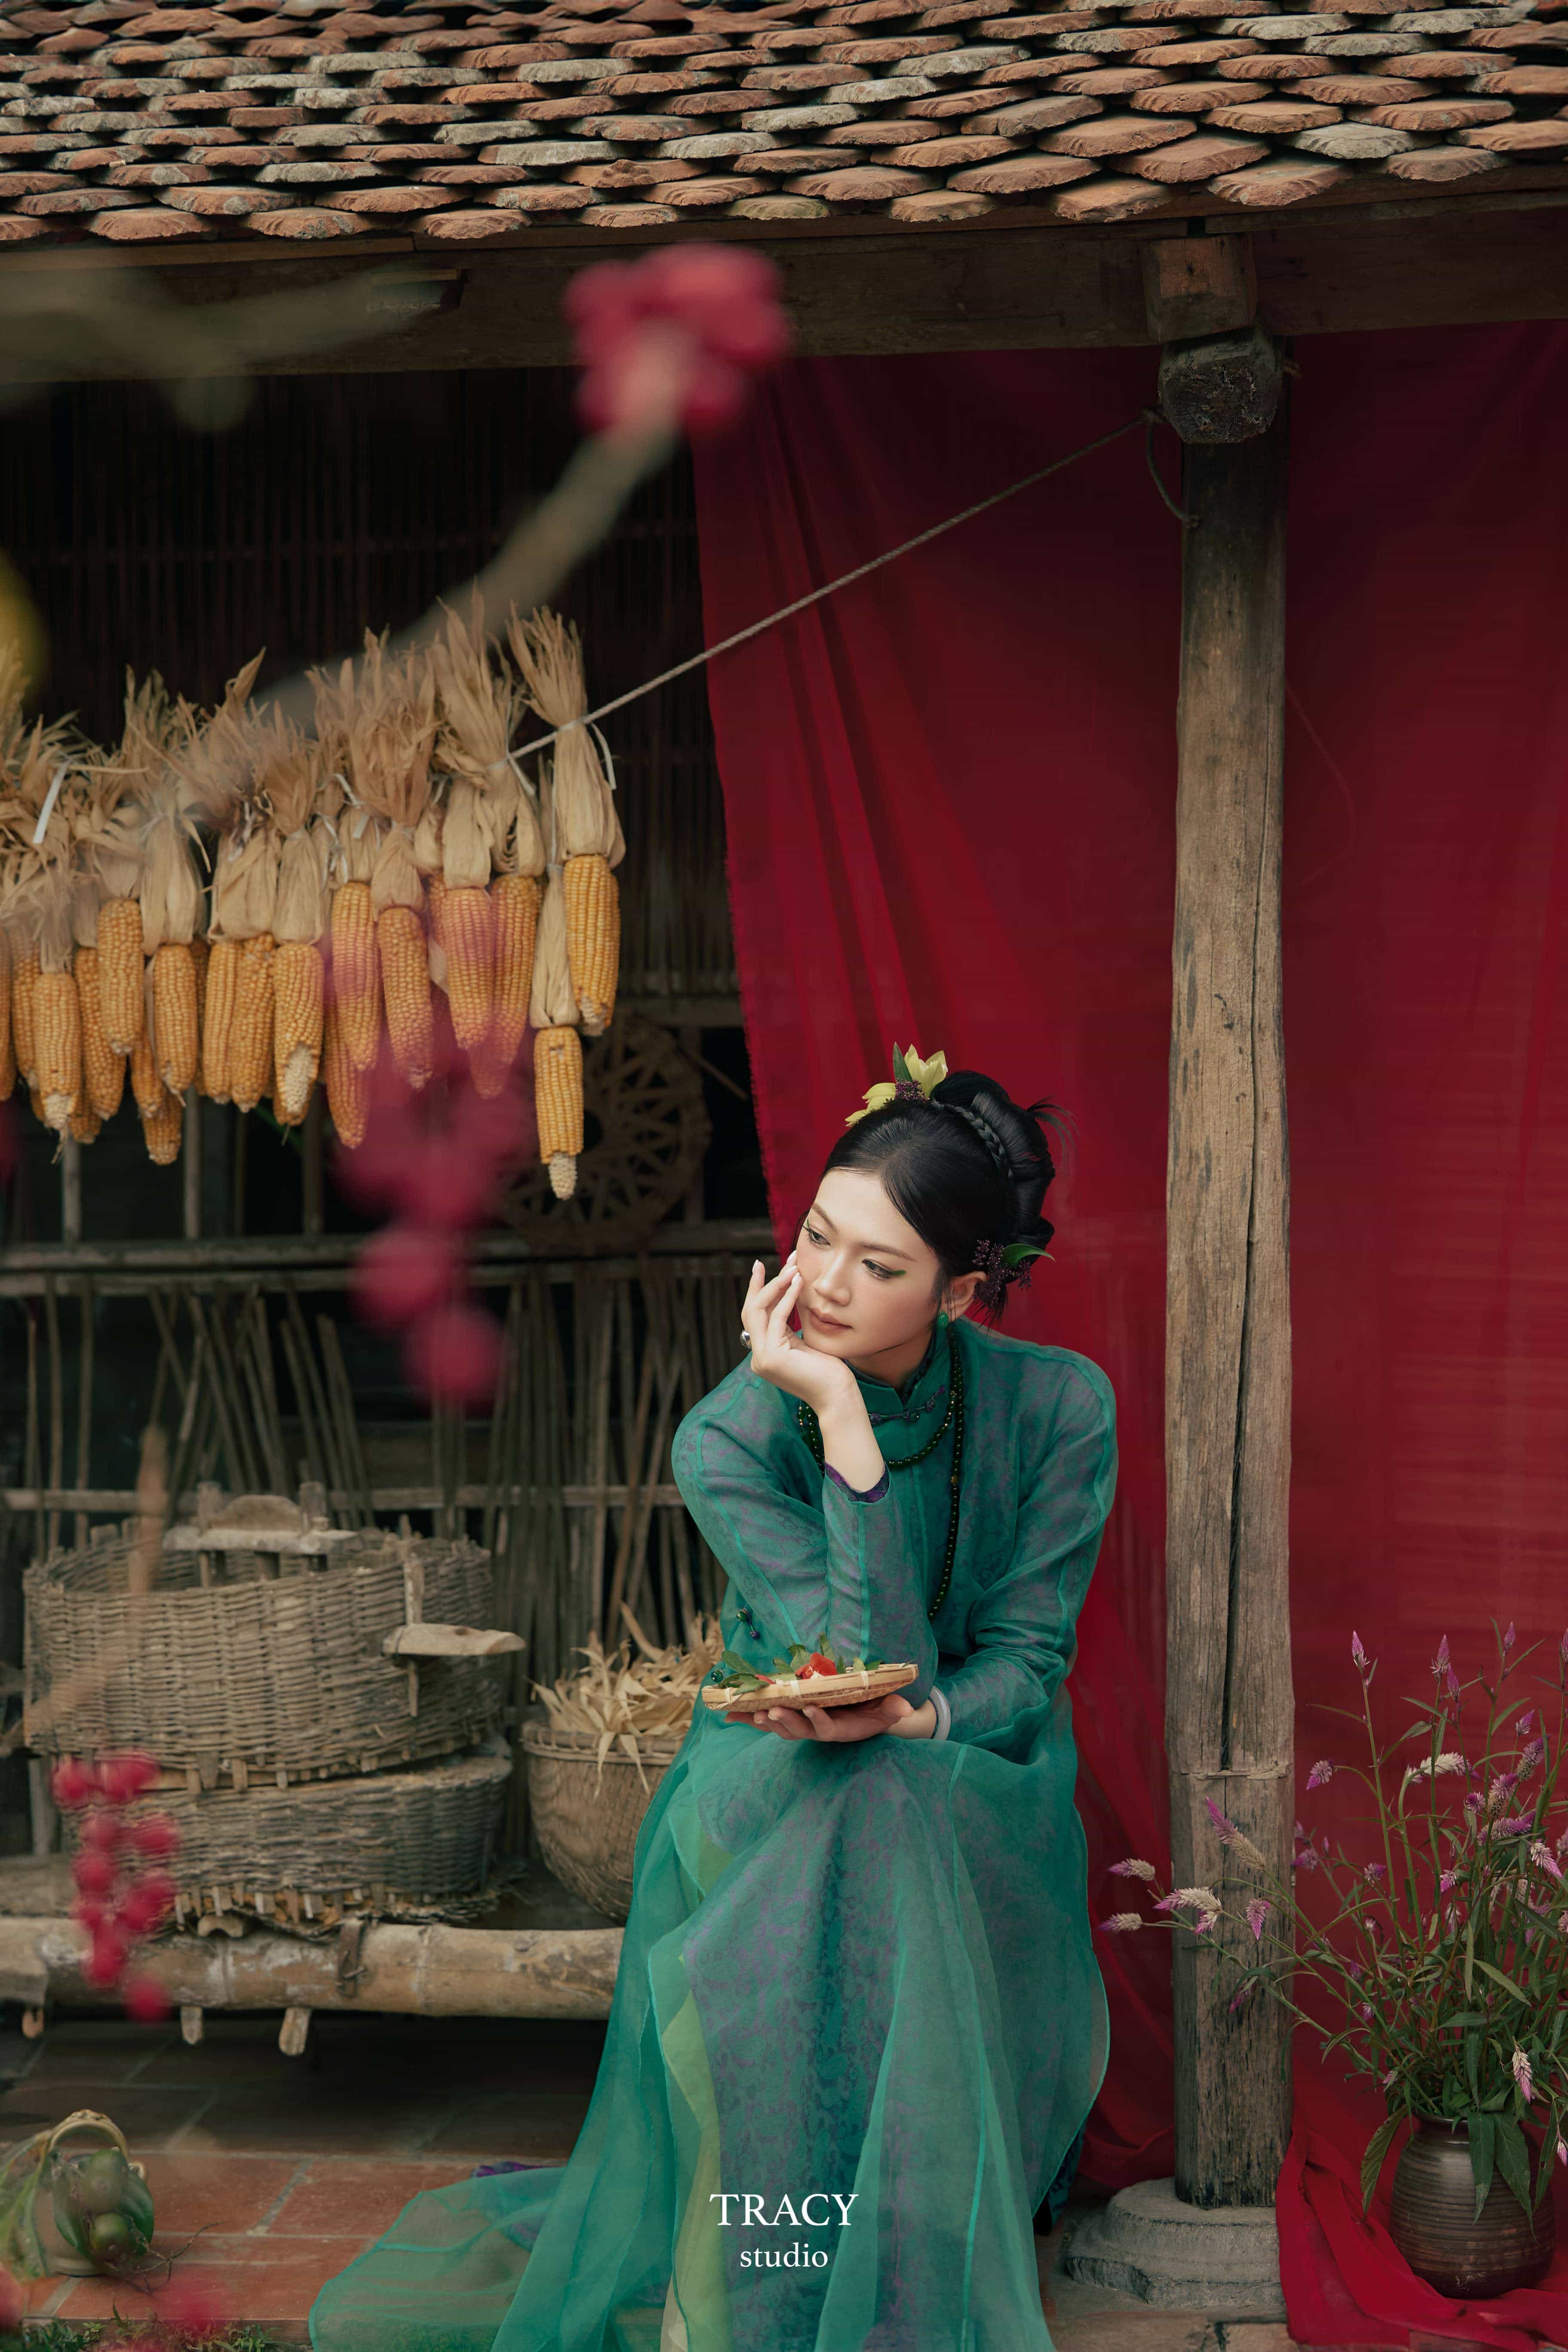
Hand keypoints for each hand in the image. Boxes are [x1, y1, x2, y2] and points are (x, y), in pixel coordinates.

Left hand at [725, 1693, 934, 1742]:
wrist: (861, 1718)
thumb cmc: (873, 1712)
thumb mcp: (886, 1711)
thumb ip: (893, 1710)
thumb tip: (906, 1709)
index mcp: (839, 1729)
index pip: (827, 1728)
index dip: (819, 1720)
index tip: (812, 1710)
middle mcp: (817, 1731)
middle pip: (798, 1730)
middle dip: (785, 1721)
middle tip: (771, 1711)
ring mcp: (801, 1727)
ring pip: (781, 1728)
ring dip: (766, 1722)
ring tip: (754, 1713)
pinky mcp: (790, 1720)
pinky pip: (766, 1721)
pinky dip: (748, 1718)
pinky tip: (728, 1716)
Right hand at [741, 1255, 854, 1415]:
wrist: (837, 1395)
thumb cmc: (828, 1370)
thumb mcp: (804, 1340)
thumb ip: (791, 1322)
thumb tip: (789, 1289)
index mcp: (764, 1353)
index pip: (755, 1316)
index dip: (758, 1290)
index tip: (761, 1268)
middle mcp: (757, 1357)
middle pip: (750, 1311)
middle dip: (759, 1284)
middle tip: (764, 1262)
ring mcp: (761, 1358)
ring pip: (757, 1311)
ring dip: (775, 1286)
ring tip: (792, 1269)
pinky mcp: (772, 1357)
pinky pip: (777, 1318)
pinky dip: (787, 1298)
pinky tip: (798, 1283)